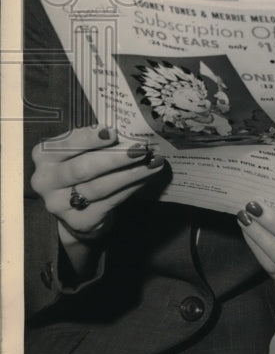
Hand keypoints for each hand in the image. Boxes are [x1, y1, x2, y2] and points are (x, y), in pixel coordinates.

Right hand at [30, 126, 165, 245]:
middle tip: (141, 149)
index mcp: (44, 155)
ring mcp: (60, 204)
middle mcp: (46, 181)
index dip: (89, 138)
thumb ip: (95, 140)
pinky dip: (131, 187)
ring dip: (130, 173)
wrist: (77, 208)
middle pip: (83, 168)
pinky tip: (146, 177)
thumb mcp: (81, 149)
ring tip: (153, 162)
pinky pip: (110, 202)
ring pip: (99, 187)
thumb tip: (127, 132)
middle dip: (115, 158)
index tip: (113, 132)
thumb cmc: (82, 166)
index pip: (66, 144)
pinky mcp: (80, 221)